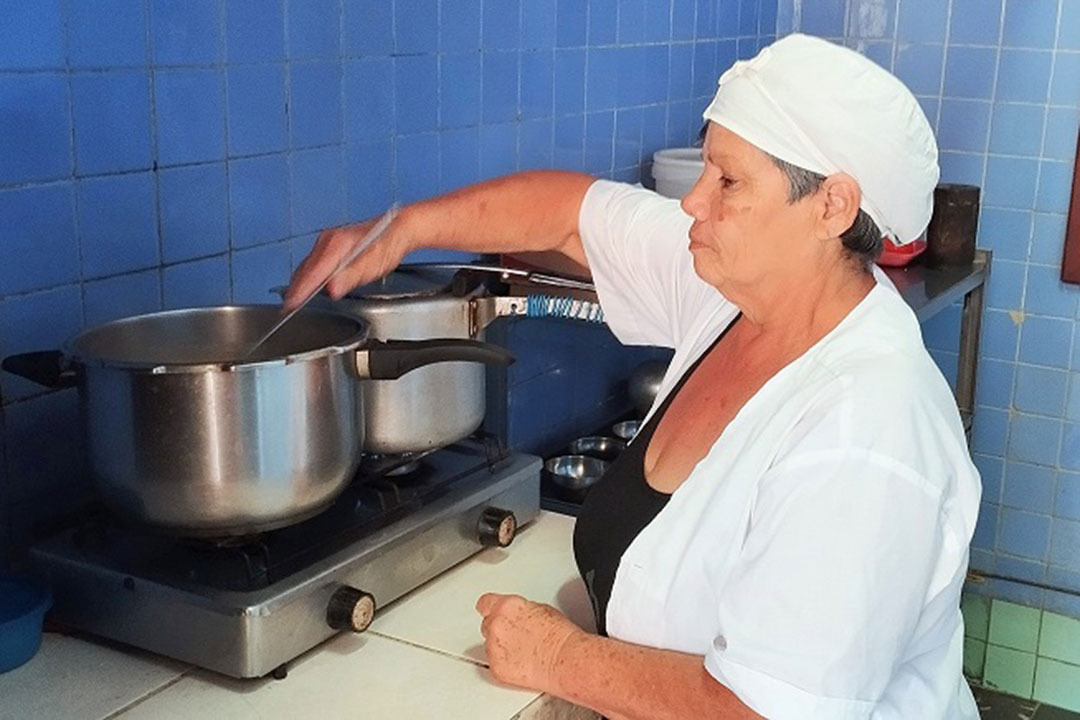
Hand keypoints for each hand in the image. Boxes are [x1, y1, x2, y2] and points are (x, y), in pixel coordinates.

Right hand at [282, 214, 409, 311]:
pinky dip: (307, 277)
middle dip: (296, 290)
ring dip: (300, 284)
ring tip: (294, 301)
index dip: (301, 291)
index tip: (291, 305)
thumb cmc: (388, 243)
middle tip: (287, 309)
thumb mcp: (374, 263)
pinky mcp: (330, 246)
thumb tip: (332, 289)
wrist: (397, 228)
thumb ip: (352, 276)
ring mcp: (327, 242)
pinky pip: (313, 263)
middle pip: (305, 270)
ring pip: (307, 266)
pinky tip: (307, 286)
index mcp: (337, 244)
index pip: (313, 272)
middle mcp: (328, 241)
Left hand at [476, 593, 582, 692]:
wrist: (565, 659)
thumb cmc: (560, 636)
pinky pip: (494, 663)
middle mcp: (496, 624)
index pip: (485, 603)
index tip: (493, 613)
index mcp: (507, 606)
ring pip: (490, 645)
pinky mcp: (496, 667)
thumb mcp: (541, 609)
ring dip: (501, 647)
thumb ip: (519, 610)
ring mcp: (493, 647)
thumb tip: (516, 616)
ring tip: (524, 651)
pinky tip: (522, 663)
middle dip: (499, 630)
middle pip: (487, 625)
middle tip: (516, 637)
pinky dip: (504, 664)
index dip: (490, 610)